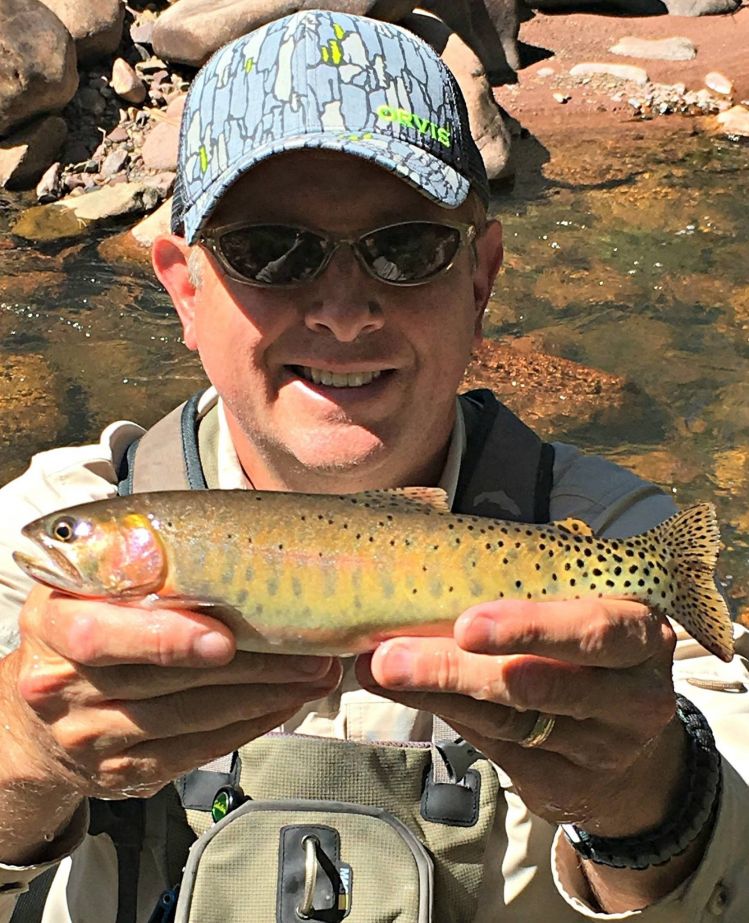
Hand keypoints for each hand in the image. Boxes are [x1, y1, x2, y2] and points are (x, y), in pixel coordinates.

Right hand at [7, 585, 340, 801]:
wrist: (35, 722)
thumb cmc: (81, 628)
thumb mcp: (86, 588)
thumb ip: (136, 569)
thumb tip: (228, 544)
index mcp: (52, 624)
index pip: (103, 635)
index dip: (166, 638)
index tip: (225, 638)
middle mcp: (62, 687)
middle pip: (164, 680)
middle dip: (250, 666)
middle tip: (310, 651)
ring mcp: (91, 738)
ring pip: (188, 719)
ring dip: (263, 697)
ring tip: (313, 675)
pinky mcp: (123, 772)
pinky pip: (195, 751)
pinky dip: (248, 727)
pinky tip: (283, 705)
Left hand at [356, 597, 684, 837]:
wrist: (639, 757)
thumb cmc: (598, 658)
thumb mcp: (592, 617)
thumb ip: (543, 595)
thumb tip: (443, 566)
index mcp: (642, 636)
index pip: (592, 631)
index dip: (529, 628)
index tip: (465, 625)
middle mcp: (633, 698)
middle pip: (538, 684)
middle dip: (457, 669)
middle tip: (391, 656)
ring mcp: (602, 749)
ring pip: (507, 720)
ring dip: (434, 692)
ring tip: (377, 669)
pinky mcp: (566, 785)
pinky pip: (495, 747)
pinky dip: (443, 716)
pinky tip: (403, 693)